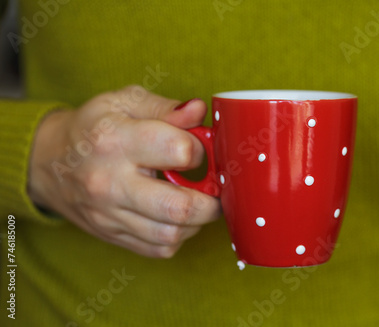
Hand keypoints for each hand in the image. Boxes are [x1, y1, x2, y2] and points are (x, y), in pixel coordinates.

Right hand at [28, 85, 220, 257]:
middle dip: (212, 200)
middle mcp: (110, 183)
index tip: (198, 148)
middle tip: (215, 187)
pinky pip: (159, 249)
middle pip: (180, 207)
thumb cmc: (93, 128)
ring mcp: (110, 215)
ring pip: (172, 234)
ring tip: (197, 200)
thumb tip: (198, 111)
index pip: (179, 152)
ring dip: (197, 220)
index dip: (200, 149)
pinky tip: (176, 215)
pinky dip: (178, 235)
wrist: (50, 162)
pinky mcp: (112, 235)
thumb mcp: (123, 102)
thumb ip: (164, 107)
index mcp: (115, 141)